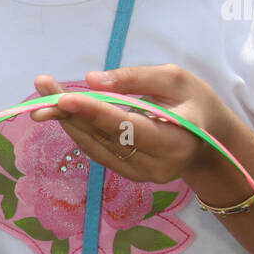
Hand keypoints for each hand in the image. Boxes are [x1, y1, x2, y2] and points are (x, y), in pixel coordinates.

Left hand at [30, 67, 240, 184]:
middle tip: (43, 84)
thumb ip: (135, 78)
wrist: (209, 139)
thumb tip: (91, 80)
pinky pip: (97, 150)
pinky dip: (78, 128)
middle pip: (104, 137)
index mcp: (176, 142)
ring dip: (66, 118)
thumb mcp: (176, 79)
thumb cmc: (196, 102)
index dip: (96, 113)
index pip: (128, 128)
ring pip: (95, 145)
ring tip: (45, 91)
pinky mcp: (128, 174)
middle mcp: (157, 166)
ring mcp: (141, 175)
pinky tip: (62, 109)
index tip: (65, 96)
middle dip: (70, 110)